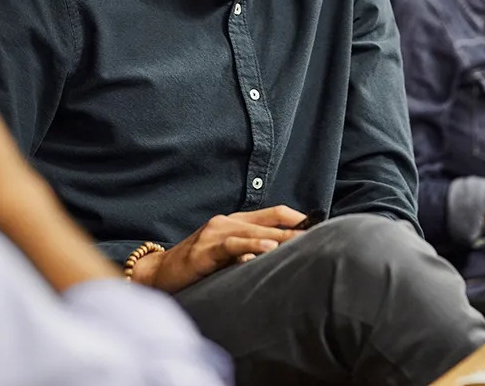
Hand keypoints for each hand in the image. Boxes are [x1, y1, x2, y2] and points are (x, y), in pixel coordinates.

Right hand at [133, 205, 306, 292]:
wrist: (161, 272)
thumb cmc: (197, 266)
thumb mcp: (227, 256)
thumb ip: (250, 253)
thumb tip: (281, 258)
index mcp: (234, 221)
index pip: (273, 213)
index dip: (297, 218)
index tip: (321, 227)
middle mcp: (226, 222)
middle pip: (269, 221)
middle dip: (296, 229)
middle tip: (322, 236)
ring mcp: (215, 233)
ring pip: (254, 231)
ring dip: (280, 237)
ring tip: (303, 242)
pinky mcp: (206, 249)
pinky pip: (232, 245)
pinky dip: (251, 246)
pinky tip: (267, 249)